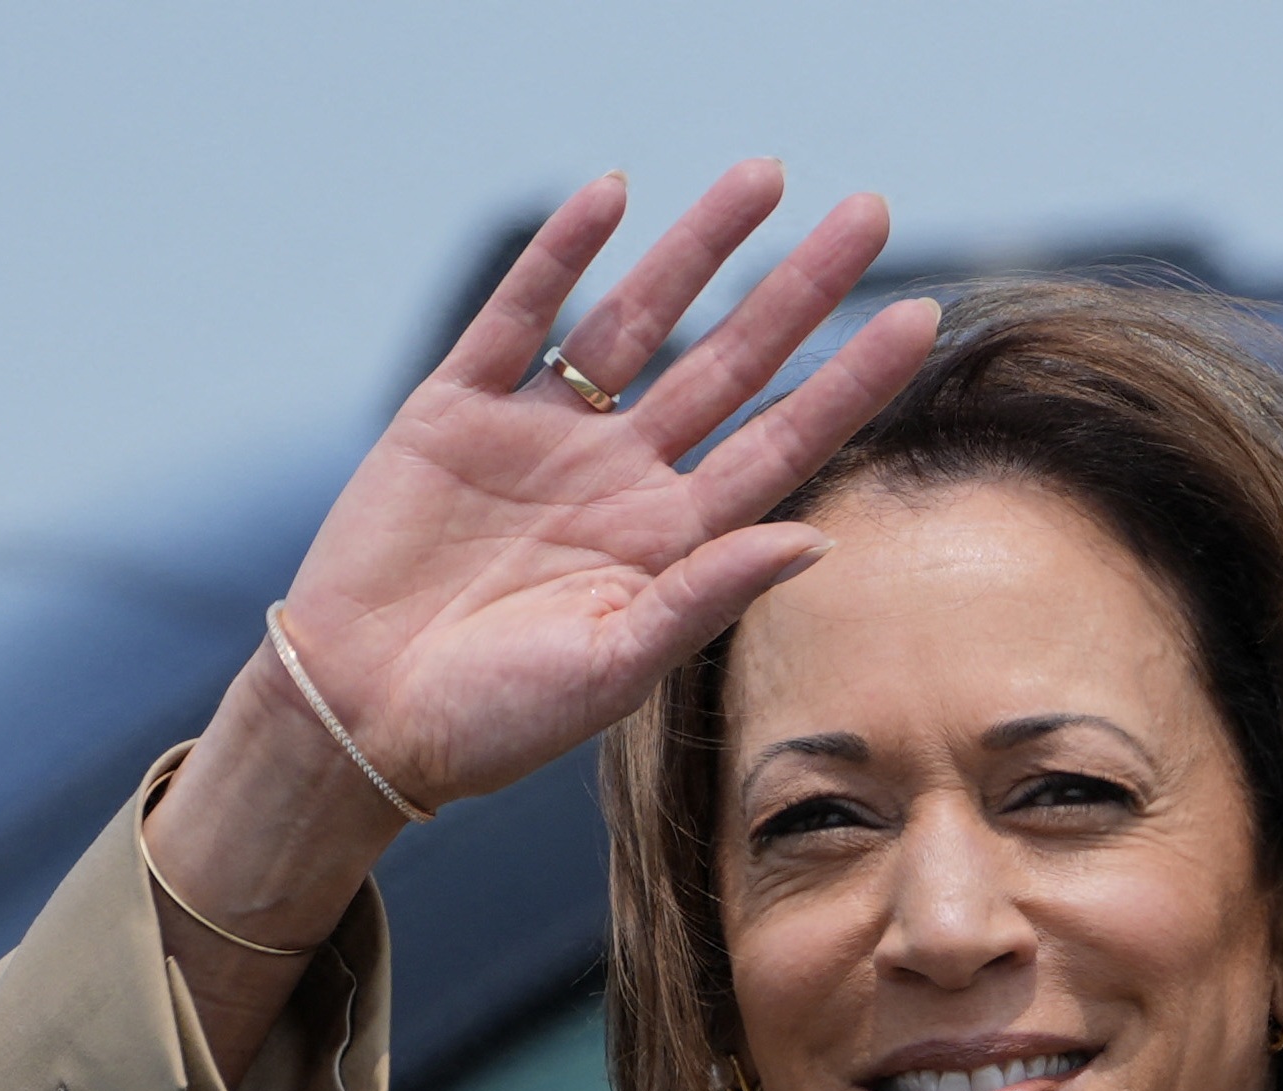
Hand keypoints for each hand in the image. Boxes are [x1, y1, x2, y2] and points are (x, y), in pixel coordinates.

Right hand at [143, 164, 933, 1052]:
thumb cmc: (492, 720)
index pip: (781, 443)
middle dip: (798, 291)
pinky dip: (560, 256)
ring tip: (764, 177)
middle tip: (870, 213)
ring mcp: (541, 436)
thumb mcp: (613, 668)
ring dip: (697, 249)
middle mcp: (619, 478)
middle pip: (729, 363)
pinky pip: (517, 316)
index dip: (850, 383)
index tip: (920, 321)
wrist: (361, 716)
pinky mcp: (455, 412)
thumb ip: (708, 598)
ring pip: (637, 320)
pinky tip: (613, 196)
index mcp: (668, 543)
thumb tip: (818, 539)